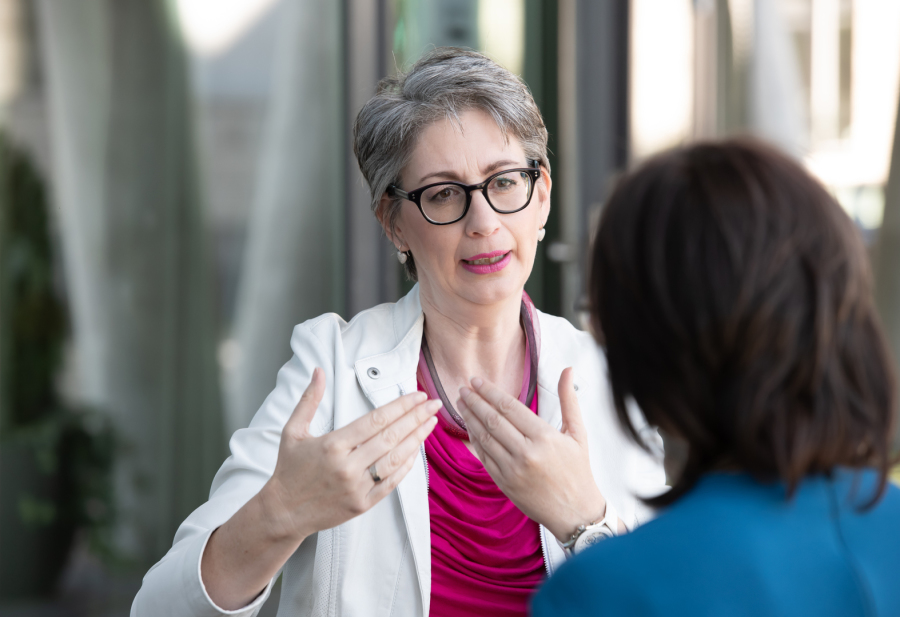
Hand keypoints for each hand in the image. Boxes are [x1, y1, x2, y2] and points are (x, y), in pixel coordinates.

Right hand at [262, 368, 439, 540]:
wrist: (283, 512)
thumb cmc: (289, 469)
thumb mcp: (293, 431)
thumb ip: (309, 400)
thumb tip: (319, 371)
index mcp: (332, 445)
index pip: (376, 420)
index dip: (400, 406)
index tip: (418, 395)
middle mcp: (347, 466)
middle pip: (391, 437)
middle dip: (416, 418)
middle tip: (434, 404)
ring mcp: (356, 487)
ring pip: (395, 459)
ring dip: (417, 439)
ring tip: (431, 423)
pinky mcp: (362, 504)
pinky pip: (391, 483)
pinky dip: (406, 466)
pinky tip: (416, 450)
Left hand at [457, 368, 606, 542]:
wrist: (575, 512)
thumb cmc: (578, 470)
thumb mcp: (578, 433)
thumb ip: (569, 399)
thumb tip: (568, 369)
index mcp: (544, 437)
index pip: (509, 407)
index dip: (489, 391)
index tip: (476, 381)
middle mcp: (526, 453)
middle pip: (492, 420)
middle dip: (474, 401)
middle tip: (463, 388)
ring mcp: (512, 469)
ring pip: (484, 437)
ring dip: (469, 418)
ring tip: (461, 404)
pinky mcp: (504, 483)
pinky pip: (484, 456)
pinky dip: (474, 440)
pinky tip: (469, 427)